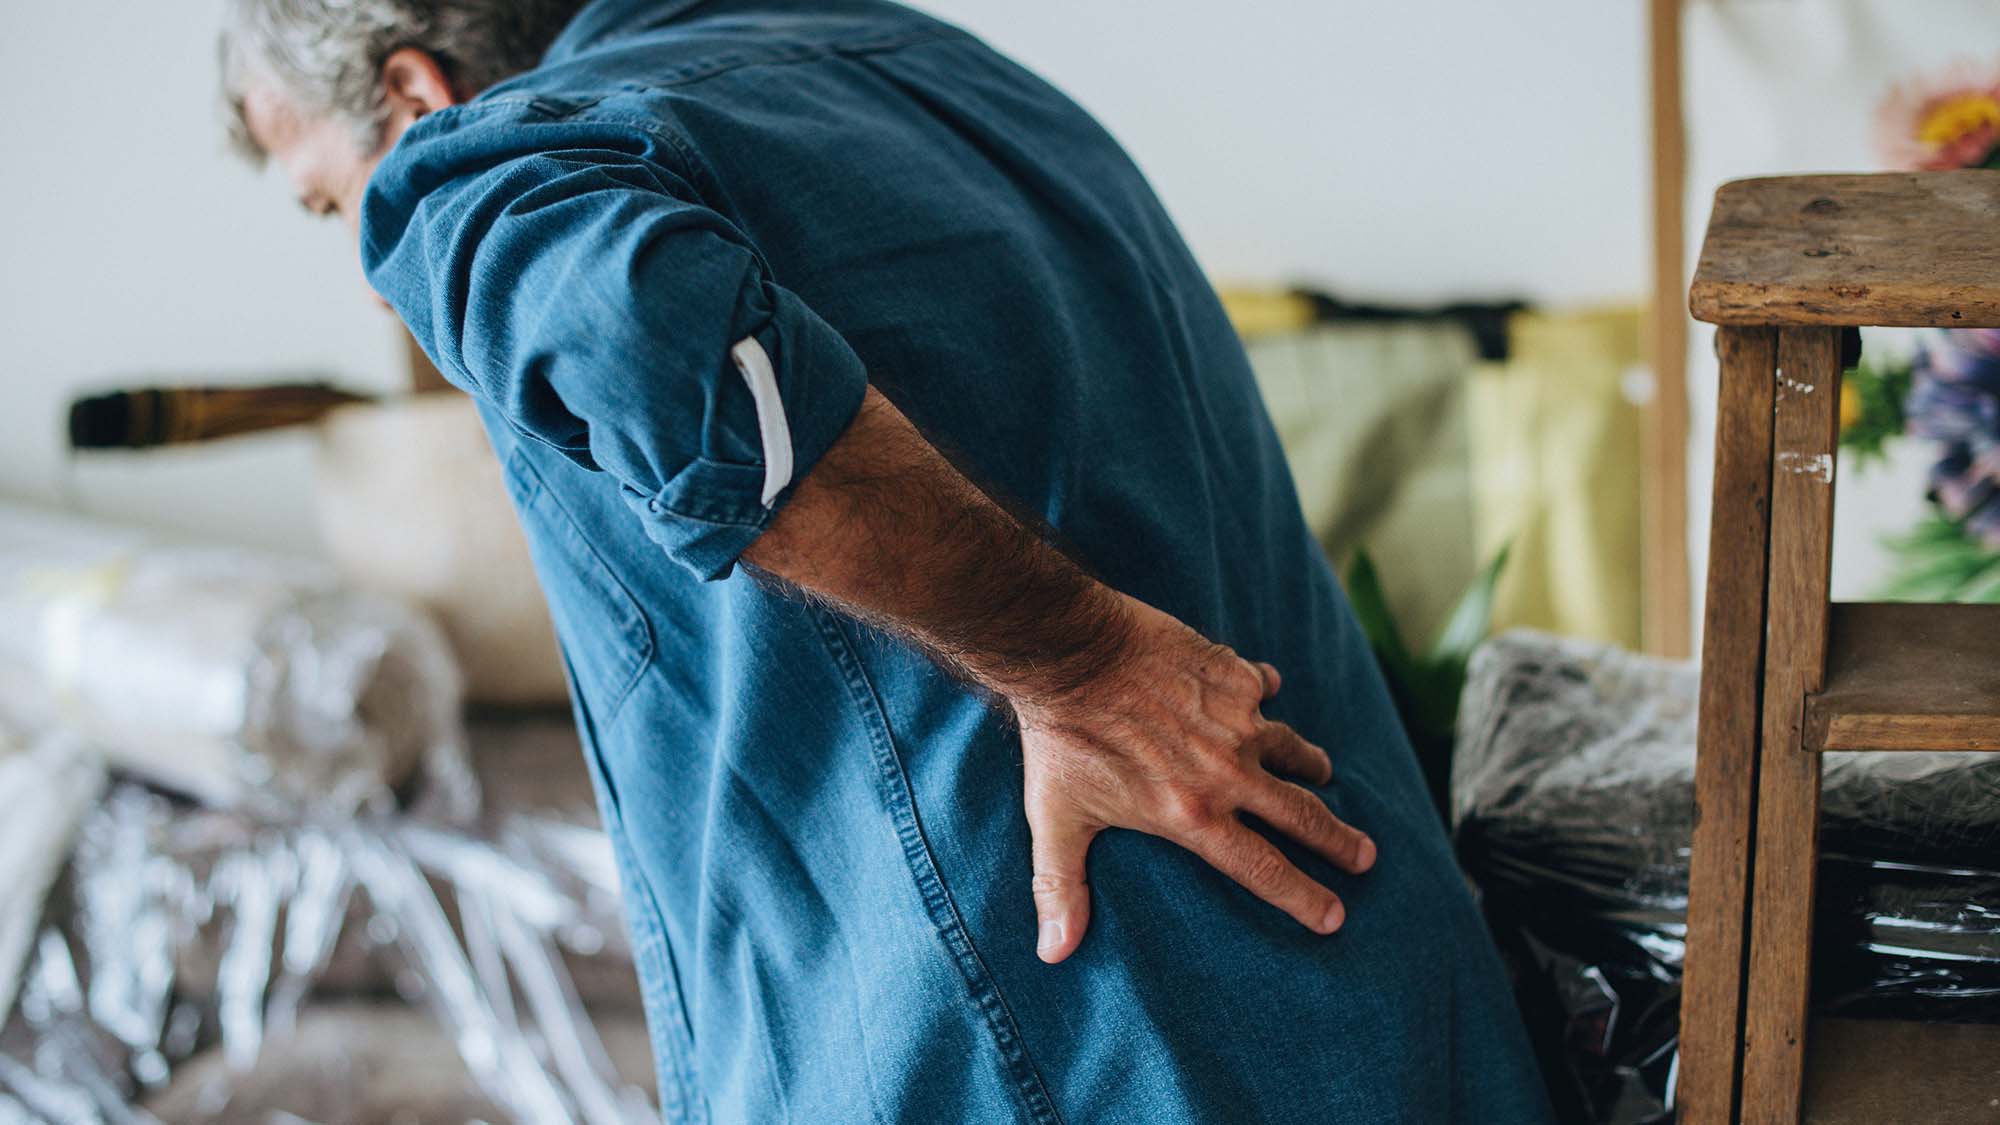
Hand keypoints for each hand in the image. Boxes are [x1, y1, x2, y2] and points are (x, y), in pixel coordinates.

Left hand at [1013, 593, 1377, 963]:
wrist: (1072, 653)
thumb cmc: (1062, 740)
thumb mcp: (1056, 820)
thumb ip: (1061, 887)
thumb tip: (1055, 954)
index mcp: (1193, 816)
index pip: (1263, 869)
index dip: (1304, 897)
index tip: (1334, 916)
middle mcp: (1228, 773)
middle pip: (1302, 815)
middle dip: (1338, 842)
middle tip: (1365, 857)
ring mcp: (1238, 721)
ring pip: (1292, 749)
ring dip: (1310, 764)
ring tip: (1321, 772)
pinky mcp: (1234, 675)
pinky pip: (1263, 687)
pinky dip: (1265, 692)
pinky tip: (1266, 690)